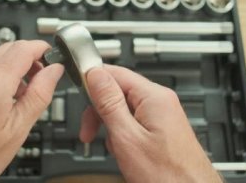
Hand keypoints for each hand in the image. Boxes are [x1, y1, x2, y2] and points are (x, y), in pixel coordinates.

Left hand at [0, 40, 63, 182]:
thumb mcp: (17, 130)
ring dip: (15, 65)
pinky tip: (6, 95)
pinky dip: (0, 74)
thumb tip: (53, 72)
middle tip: (42, 75)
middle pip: (9, 47)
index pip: (23, 49)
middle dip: (30, 56)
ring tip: (25, 90)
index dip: (42, 48)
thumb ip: (39, 95)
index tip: (51, 55)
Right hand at [80, 65, 221, 182]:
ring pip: (123, 107)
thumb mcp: (127, 137)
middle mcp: (160, 101)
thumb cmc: (167, 174)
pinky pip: (133, 120)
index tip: (78, 91)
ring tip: (111, 145)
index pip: (115, 73)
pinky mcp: (161, 128)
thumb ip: (109, 103)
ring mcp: (162, 115)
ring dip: (109, 124)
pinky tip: (122, 148)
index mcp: (154, 97)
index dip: (93, 80)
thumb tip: (95, 74)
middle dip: (99, 110)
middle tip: (88, 130)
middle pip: (118, 91)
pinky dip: (122, 133)